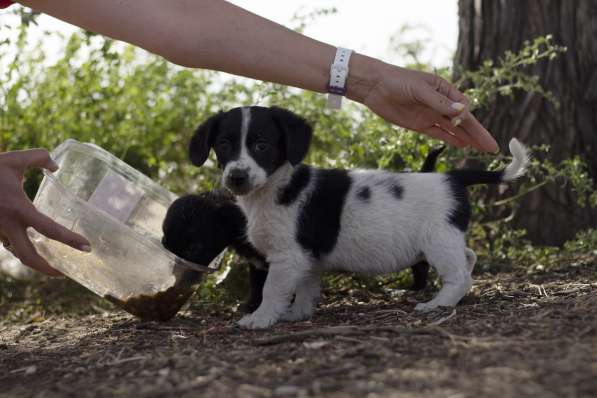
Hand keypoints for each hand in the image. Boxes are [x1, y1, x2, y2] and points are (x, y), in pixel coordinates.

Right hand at [0, 149, 90, 275]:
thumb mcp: (14, 159)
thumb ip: (39, 158)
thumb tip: (56, 166)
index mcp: (19, 208)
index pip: (50, 230)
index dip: (70, 240)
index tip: (87, 247)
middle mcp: (7, 224)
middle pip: (28, 257)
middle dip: (45, 269)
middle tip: (62, 274)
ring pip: (16, 253)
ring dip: (32, 261)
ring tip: (49, 264)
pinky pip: (6, 245)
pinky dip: (20, 250)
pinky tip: (32, 248)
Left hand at [348, 57, 498, 152]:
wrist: (374, 87)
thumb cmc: (397, 81)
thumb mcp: (418, 89)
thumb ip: (438, 102)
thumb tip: (461, 111)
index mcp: (444, 89)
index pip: (463, 106)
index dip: (467, 116)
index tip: (463, 121)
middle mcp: (440, 103)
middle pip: (463, 121)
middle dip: (477, 133)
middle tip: (491, 147)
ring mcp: (431, 115)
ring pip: (454, 129)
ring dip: (467, 139)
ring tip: (481, 149)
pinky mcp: (420, 125)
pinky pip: (439, 134)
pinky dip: (451, 140)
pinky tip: (463, 146)